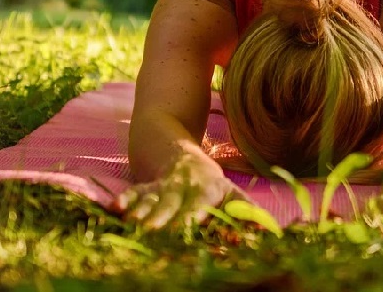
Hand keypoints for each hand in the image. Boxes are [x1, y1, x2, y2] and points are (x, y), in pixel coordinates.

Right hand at [111, 153, 247, 229]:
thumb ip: (246, 210)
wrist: (177, 150)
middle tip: (152, 232)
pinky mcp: (146, 185)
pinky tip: (113, 209)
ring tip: (132, 224)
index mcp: (206, 189)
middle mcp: (184, 186)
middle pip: (171, 203)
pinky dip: (125, 200)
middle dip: (161, 218)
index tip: (184, 229)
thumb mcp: (230, 192)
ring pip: (151, 198)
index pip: (198, 205)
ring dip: (141, 210)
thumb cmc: (210, 182)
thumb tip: (268, 230)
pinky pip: (135, 192)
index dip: (191, 217)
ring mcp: (163, 185)